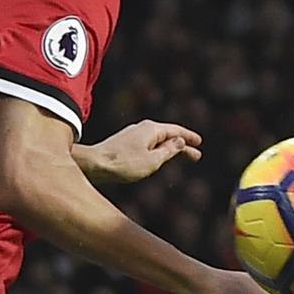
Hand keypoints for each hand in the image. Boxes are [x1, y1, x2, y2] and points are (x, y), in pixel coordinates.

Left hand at [78, 119, 201, 183]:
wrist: (93, 164)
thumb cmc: (123, 163)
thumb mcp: (153, 160)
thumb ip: (169, 150)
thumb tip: (179, 141)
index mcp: (151, 129)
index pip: (176, 131)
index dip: (189, 137)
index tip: (199, 142)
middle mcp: (142, 128)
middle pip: (167, 136)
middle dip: (182, 145)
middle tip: (196, 155)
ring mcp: (132, 135)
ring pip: (156, 141)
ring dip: (170, 149)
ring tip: (181, 157)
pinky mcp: (124, 144)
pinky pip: (147, 146)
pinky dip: (157, 151)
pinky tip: (158, 158)